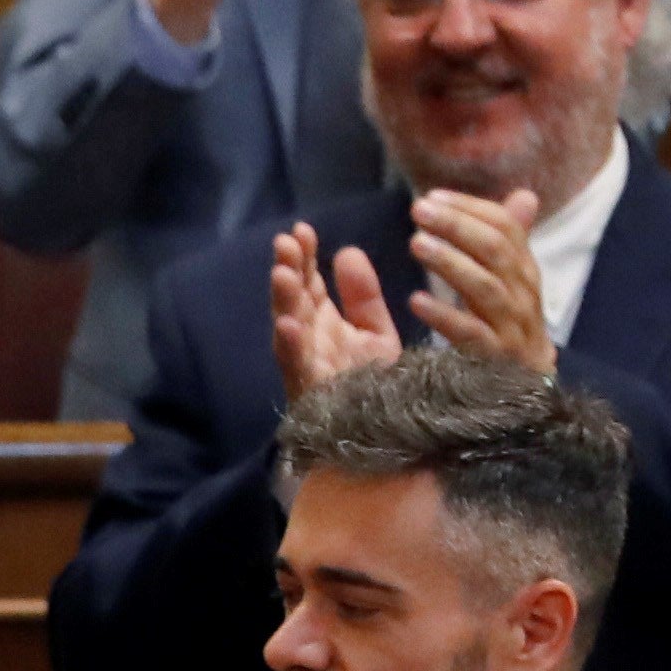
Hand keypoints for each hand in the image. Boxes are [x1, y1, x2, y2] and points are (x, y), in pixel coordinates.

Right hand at [267, 219, 402, 402]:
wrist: (388, 440)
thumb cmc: (378, 388)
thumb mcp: (377, 334)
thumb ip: (363, 297)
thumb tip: (346, 251)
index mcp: (324, 323)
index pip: (308, 283)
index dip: (304, 257)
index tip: (303, 230)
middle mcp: (310, 341)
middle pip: (294, 300)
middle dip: (288, 271)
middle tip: (286, 243)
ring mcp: (308, 367)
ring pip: (288, 329)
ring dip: (283, 302)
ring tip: (282, 274)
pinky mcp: (312, 393)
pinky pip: (297, 368)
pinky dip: (290, 347)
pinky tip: (287, 326)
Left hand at [404, 186, 552, 372]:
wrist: (525, 394)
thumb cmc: (507, 327)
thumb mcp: (509, 283)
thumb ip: (508, 242)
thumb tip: (525, 195)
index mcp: (524, 273)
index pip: (506, 229)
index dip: (471, 209)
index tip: (432, 196)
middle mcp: (524, 296)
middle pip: (497, 252)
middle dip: (458, 226)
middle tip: (418, 210)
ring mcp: (514, 330)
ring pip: (487, 289)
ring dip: (451, 263)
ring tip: (416, 244)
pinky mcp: (497, 361)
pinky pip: (473, 336)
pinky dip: (446, 317)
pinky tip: (416, 301)